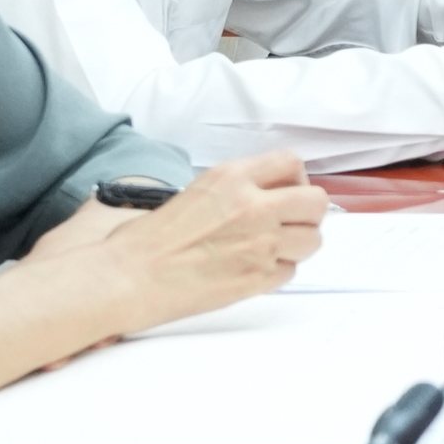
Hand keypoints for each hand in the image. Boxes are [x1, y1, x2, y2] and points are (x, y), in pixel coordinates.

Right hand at [29, 150, 325, 338]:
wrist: (127, 278)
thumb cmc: (147, 240)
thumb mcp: (196, 192)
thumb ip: (236, 190)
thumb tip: (263, 196)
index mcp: (233, 178)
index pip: (292, 164)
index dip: (296, 180)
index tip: (286, 192)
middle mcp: (254, 206)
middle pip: (316, 203)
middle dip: (306, 214)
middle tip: (286, 223)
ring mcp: (260, 244)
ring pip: (312, 240)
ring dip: (297, 245)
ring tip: (269, 249)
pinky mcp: (257, 279)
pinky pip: (290, 271)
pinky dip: (277, 272)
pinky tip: (252, 270)